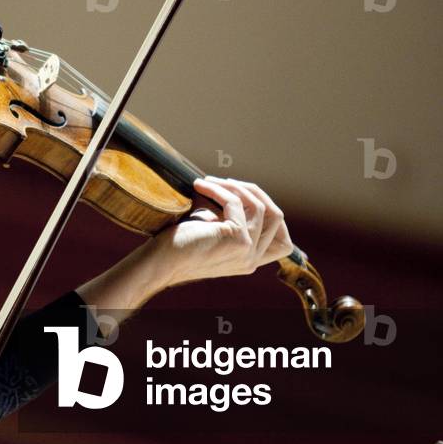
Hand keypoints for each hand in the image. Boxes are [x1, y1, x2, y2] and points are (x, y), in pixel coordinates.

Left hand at [152, 175, 293, 287]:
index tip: (246, 195)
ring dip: (233, 187)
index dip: (272, 213)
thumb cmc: (178, 245)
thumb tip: (237, 188)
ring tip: (209, 181)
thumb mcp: (213, 233)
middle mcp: (252, 260)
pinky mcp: (238, 240)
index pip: (283, 242)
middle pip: (276, 217)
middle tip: (226, 182)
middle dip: (253, 192)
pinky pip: (236, 203)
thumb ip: (232, 221)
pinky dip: (218, 189)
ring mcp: (248, 251)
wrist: (159, 262)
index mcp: (249, 261)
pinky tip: (199, 185)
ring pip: (260, 207)